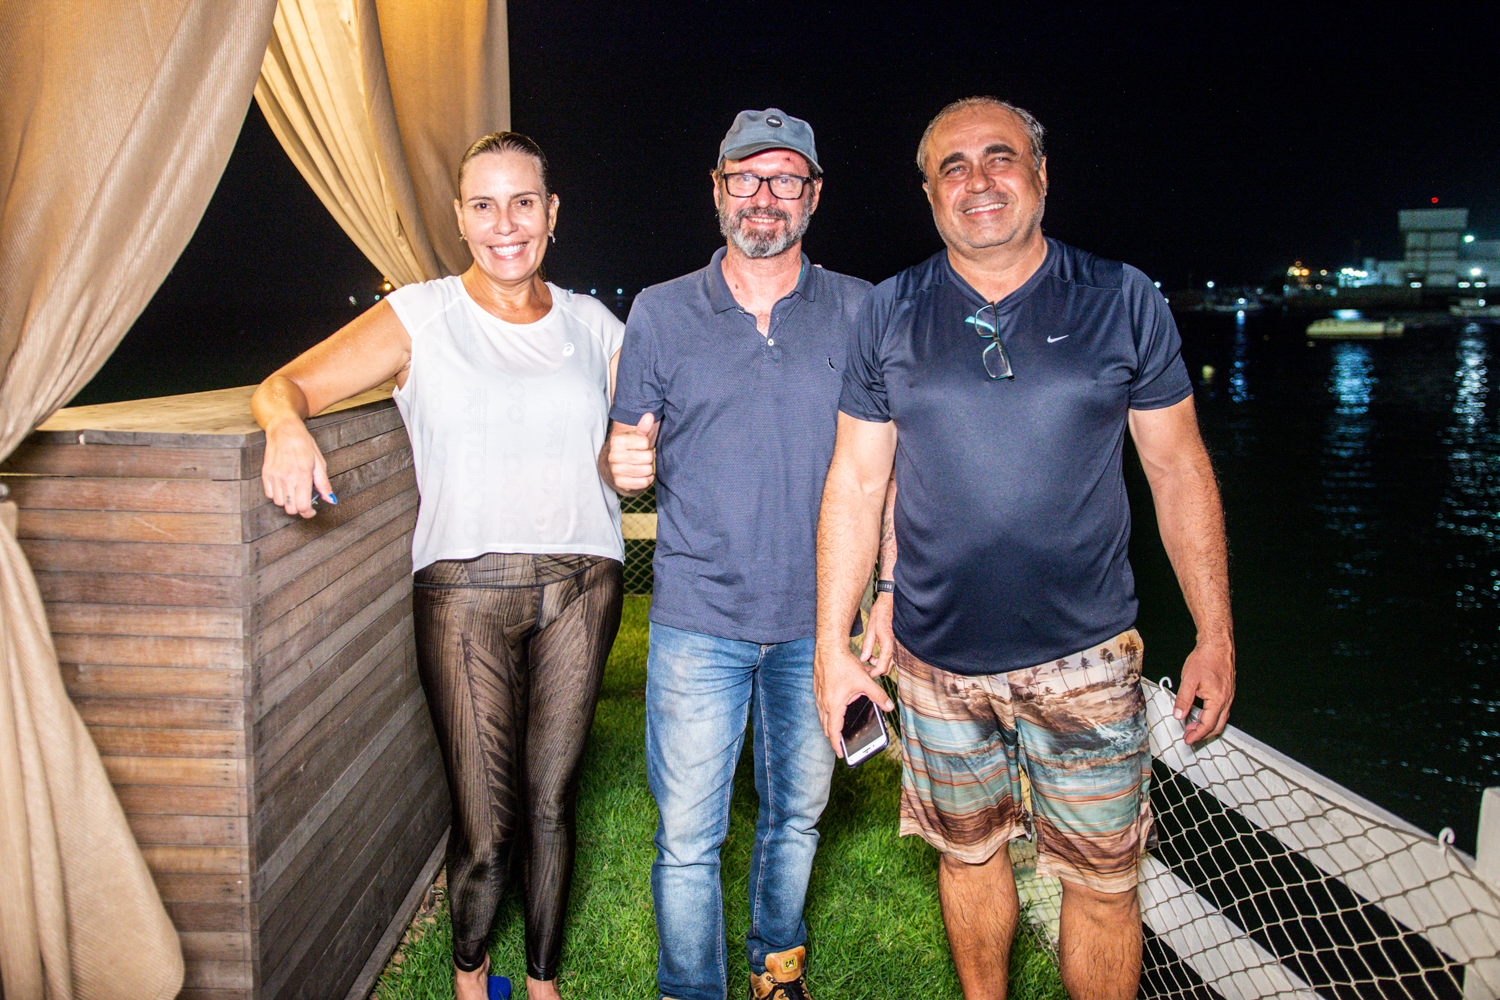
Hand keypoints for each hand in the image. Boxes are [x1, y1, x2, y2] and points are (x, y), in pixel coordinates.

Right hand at [261, 418, 334, 517]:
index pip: (302, 507)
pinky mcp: (265, 474)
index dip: (308, 513)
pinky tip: (284, 486)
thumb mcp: (319, 462)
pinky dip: (276, 494)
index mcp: (302, 476)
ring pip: (279, 503)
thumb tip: (330, 499)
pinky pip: (269, 494)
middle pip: (290, 508)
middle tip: (304, 501)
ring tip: (294, 491)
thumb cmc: (303, 443)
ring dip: (287, 501)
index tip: (311, 511)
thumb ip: (323, 484)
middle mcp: (286, 478)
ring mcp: (274, 476)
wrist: (284, 429)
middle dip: (299, 508)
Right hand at [607, 413, 657, 491]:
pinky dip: (647, 479)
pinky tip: (641, 474)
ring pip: (648, 471)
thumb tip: (649, 415)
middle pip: (648, 458)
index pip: (645, 443)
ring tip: (642, 465)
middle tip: (643, 456)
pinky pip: (644, 483)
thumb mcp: (637, 435)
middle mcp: (614, 456)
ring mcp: (616, 470)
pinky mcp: (620, 482)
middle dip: (649, 457)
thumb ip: (643, 426)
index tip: (641, 446)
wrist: (619, 464)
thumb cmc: (632, 447)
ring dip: (649, 468)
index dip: (647, 445)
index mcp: (617, 441)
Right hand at [814, 641, 894, 757]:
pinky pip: (821, 706)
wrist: (829, 647)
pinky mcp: (818, 688)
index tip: (842, 754)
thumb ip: (878, 695)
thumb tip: (889, 706)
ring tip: (837, 731)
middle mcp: (824, 703)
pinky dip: (826, 713)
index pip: (834, 732)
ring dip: (829, 725)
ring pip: (822, 716)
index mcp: (834, 705)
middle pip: (826, 726)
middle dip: (833, 737)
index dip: (837, 745)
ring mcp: (819, 695)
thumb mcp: (865, 681)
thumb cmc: (844, 664)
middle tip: (841, 745)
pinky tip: (834, 710)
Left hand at [859, 591, 894, 676]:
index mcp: (887, 646)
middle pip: (886, 669)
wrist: (890, 603)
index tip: (864, 673)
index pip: (881, 668)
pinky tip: (872, 654)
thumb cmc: (880, 614)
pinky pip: (889, 657)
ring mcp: (895, 646)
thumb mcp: (871, 630)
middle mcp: (894, 648)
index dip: (872, 674)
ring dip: (878, 665)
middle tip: (863, 667)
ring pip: (888, 664)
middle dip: (875, 670)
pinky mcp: (894, 644)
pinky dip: (881, 659)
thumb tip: (863, 659)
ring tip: (867, 659)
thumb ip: (867, 646)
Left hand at [1174, 639, 1234, 743]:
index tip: (1188, 739)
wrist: (1217, 645)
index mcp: (1218, 700)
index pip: (1207, 725)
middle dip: (1202, 734)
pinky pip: (1222, 711)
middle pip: (1217, 726)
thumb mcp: (1189, 680)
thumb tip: (1179, 714)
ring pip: (1221, 719)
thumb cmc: (1205, 659)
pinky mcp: (1228, 692)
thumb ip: (1183, 700)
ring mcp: (1229, 696)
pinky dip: (1212, 717)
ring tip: (1193, 726)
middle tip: (1189, 736)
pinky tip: (1201, 713)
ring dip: (1207, 726)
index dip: (1197, 735)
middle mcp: (1226, 700)